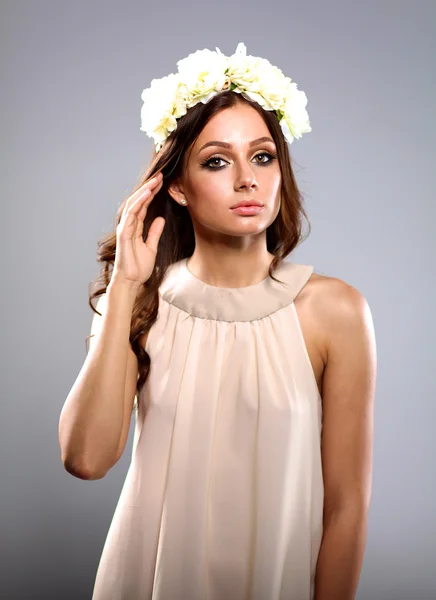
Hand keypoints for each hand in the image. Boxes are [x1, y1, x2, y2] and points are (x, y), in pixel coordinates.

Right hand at [111, 172, 164, 287]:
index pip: (143, 206)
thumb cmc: (138, 267)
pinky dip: (138, 203)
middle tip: (160, 176)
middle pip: (138, 201)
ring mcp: (125, 229)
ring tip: (155, 181)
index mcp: (135, 227)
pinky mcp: (124, 234)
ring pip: (133, 204)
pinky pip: (131, 215)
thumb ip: (154, 232)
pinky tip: (146, 194)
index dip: (152, 193)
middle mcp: (128, 225)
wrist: (131, 282)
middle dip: (148, 188)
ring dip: (144, 191)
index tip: (162, 183)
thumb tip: (160, 219)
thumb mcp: (151, 247)